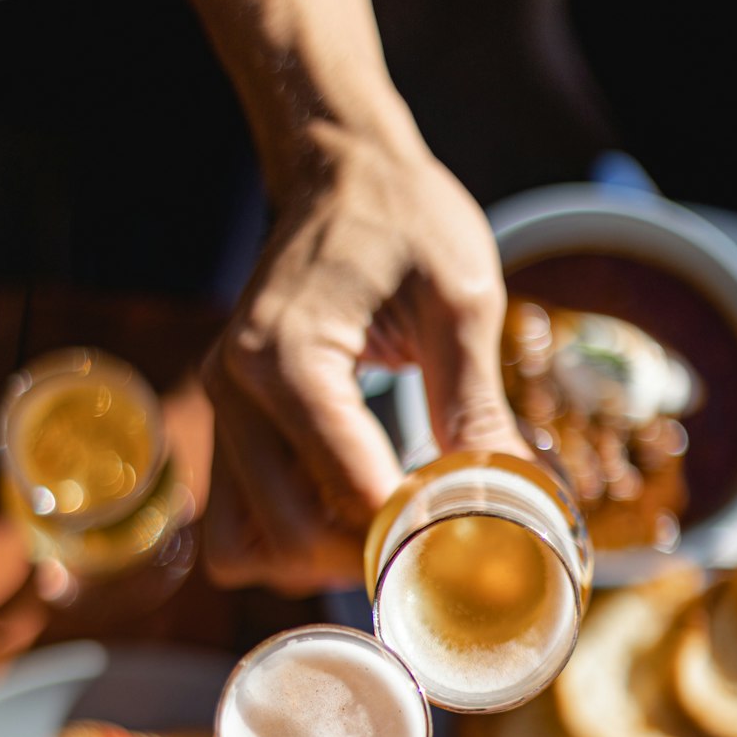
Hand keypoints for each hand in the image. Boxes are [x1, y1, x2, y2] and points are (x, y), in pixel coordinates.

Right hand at [202, 127, 528, 594]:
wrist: (341, 175)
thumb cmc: (404, 221)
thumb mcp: (460, 297)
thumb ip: (477, 402)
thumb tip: (515, 497)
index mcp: (288, 357)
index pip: (348, 491)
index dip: (414, 532)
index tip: (470, 536)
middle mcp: (235, 391)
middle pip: (290, 535)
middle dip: (370, 558)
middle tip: (434, 546)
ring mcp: (221, 410)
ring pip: (245, 545)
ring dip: (316, 562)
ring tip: (384, 534)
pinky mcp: (226, 424)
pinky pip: (236, 524)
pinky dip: (285, 541)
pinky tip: (345, 514)